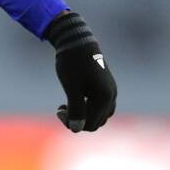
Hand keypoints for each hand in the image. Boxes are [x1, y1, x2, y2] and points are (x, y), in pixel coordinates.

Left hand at [44, 10, 116, 131]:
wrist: (77, 40)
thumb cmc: (72, 63)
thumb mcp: (71, 88)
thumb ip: (76, 110)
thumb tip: (77, 129)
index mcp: (105, 98)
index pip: (89, 124)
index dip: (72, 123)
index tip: (58, 109)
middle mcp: (112, 96)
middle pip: (96, 122)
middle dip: (78, 120)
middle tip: (61, 108)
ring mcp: (111, 91)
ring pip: (99, 115)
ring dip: (83, 115)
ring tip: (67, 105)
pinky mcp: (107, 87)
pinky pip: (100, 106)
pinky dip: (88, 108)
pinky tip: (75, 99)